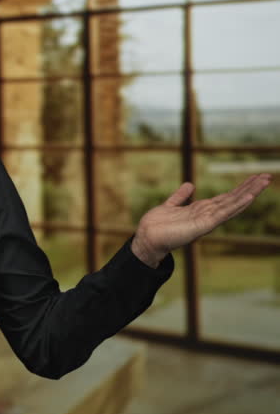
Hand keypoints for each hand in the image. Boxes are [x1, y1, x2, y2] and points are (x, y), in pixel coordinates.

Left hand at [131, 173, 272, 266]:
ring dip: (249, 192)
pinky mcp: (204, 225)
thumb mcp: (170, 205)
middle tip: (268, 176)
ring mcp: (207, 220)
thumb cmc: (157, 225)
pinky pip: (223, 213)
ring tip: (264, 181)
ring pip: (233, 204)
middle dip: (250, 188)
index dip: (240, 188)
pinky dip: (237, 205)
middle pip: (234, 199)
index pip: (226, 197)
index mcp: (202, 210)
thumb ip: (180, 196)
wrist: (147, 238)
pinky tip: (249, 196)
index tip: (254, 177)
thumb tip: (190, 184)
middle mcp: (208, 215)